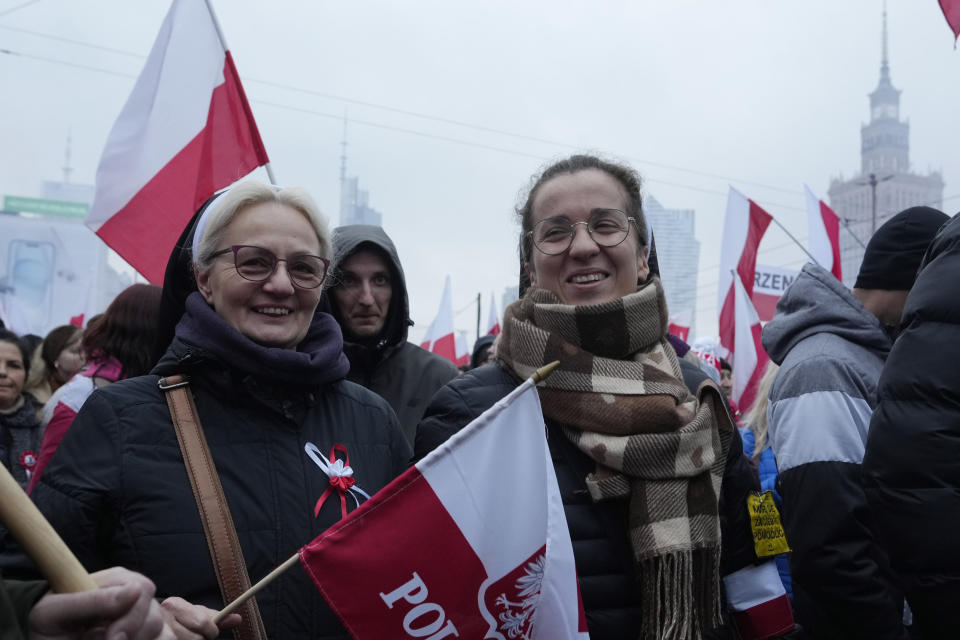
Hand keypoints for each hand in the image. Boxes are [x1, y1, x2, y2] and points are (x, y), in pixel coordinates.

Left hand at [28, 566, 171, 639]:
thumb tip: (135, 590)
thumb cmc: (46, 625)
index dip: (131, 616)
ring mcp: (142, 618)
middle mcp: (134, 596)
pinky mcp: (145, 635)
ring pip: (162, 631)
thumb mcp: (55, 613)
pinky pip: (165, 639)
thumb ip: (91, 601)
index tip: (112, 637)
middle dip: (133, 636)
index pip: (142, 589)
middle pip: (154, 615)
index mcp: (116, 581)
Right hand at [160, 598, 241, 639]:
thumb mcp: (194, 613)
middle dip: (200, 638)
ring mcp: (156, 631)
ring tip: (185, 636)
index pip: (202, 623)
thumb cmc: (178, 617)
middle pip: (195, 638)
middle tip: (197, 635)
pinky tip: (178, 639)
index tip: (211, 632)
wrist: (148, 620)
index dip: (210, 631)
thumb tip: (238, 618)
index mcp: (175, 604)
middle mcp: (164, 616)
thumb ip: (215, 616)